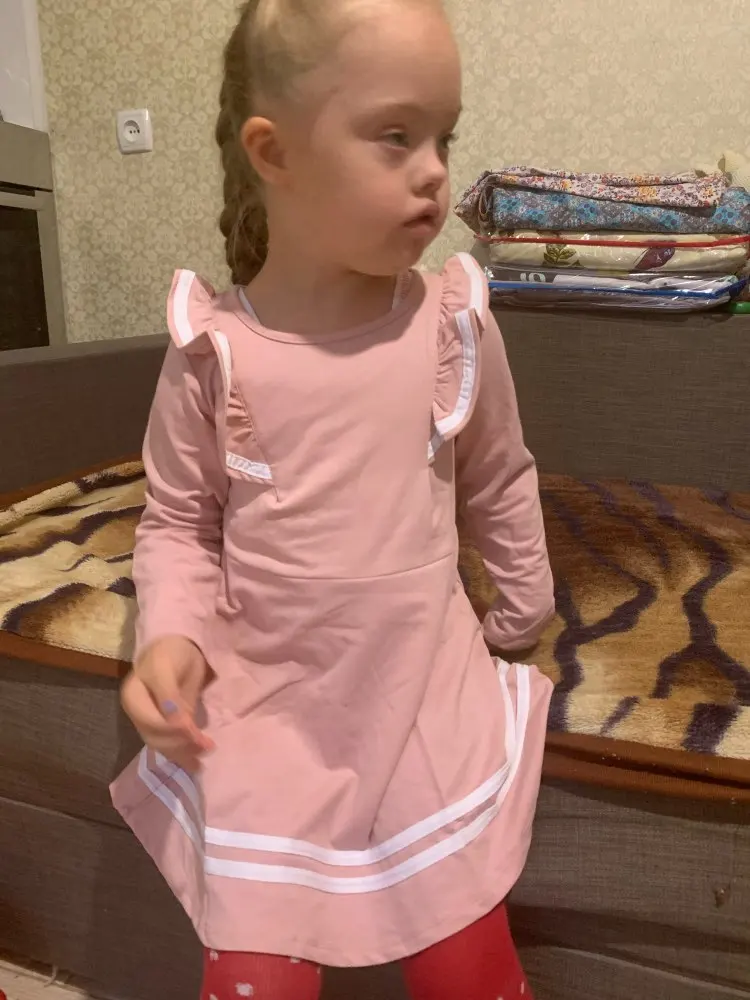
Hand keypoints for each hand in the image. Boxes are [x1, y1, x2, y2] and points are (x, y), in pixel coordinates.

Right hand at [120, 635, 214, 771]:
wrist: (176, 650)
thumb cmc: (171, 654)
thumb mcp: (167, 668)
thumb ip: (169, 695)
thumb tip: (177, 723)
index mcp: (133, 696)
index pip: (151, 721)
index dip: (172, 729)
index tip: (194, 732)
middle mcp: (138, 713)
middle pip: (156, 737)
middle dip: (181, 744)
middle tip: (207, 746)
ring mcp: (150, 722)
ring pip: (163, 745)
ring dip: (184, 753)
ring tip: (204, 757)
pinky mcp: (163, 728)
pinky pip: (169, 745)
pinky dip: (182, 755)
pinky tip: (196, 763)